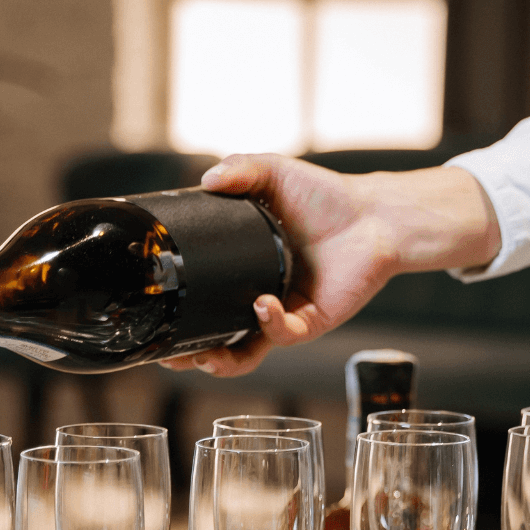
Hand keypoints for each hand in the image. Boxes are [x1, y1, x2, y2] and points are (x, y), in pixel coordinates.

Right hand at [160, 154, 500, 376]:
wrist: (374, 214)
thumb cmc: (325, 198)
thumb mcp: (274, 173)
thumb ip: (240, 169)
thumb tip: (206, 180)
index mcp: (242, 270)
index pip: (203, 300)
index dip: (180, 315)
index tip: (156, 316)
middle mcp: (259, 297)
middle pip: (217, 339)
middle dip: (191, 355)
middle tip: (171, 356)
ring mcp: (285, 313)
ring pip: (248, 352)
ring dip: (224, 361)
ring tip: (205, 356)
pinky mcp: (312, 320)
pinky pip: (284, 334)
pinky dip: (270, 323)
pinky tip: (263, 304)